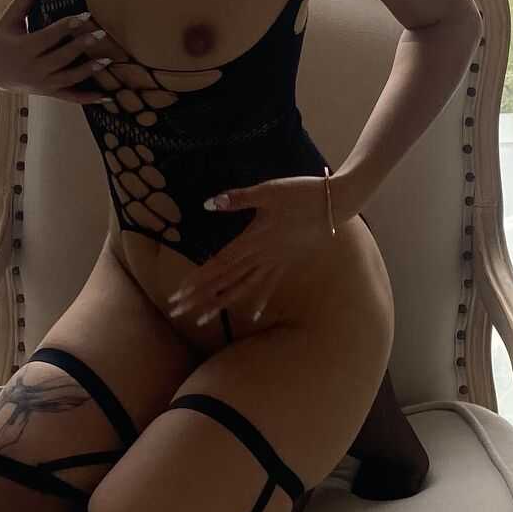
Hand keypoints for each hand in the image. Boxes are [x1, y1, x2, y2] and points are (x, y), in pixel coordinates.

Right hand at [0, 0, 111, 105]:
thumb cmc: (0, 42)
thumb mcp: (8, 22)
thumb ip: (22, 1)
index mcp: (24, 49)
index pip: (49, 36)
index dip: (67, 25)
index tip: (86, 15)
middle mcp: (34, 69)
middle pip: (62, 57)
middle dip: (82, 46)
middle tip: (101, 34)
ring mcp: (42, 83)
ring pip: (68, 78)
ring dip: (89, 71)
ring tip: (107, 60)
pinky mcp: (48, 93)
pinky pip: (70, 98)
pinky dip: (88, 98)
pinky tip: (107, 97)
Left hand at [165, 175, 335, 328]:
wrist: (335, 204)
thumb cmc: (300, 193)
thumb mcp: (267, 192)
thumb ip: (237, 199)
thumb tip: (208, 203)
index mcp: (253, 240)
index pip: (219, 265)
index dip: (197, 281)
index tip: (179, 294)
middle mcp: (261, 256)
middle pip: (225, 282)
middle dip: (200, 298)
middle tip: (178, 312)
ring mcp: (275, 262)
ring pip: (243, 288)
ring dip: (221, 304)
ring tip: (203, 319)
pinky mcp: (287, 261)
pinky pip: (270, 285)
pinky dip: (260, 300)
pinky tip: (253, 315)